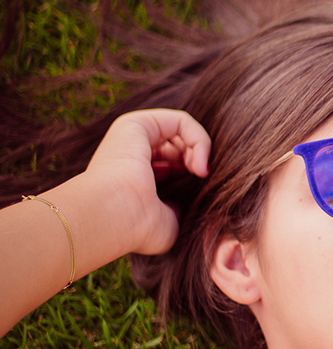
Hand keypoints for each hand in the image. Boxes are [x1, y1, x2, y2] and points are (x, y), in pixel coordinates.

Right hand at [85, 109, 210, 255]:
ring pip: (182, 131)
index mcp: (133, 178)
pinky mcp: (134, 123)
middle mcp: (129, 156)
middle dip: (197, 159)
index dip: (193, 174)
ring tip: (200, 171)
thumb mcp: (167, 224)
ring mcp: (130, 138)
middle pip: (179, 146)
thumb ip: (176, 211)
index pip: (172, 167)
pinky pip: (181, 120)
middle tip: (202, 177)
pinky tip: (198, 162)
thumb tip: (179, 206)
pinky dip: (199, 138)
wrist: (113, 216)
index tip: (201, 191)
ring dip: (200, 148)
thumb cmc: (137, 228)